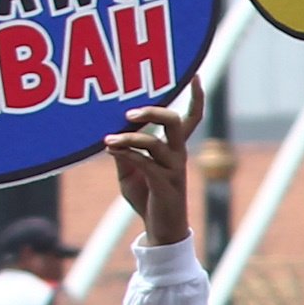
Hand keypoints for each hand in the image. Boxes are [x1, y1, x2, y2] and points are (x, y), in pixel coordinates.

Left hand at [107, 88, 200, 243]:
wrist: (160, 229)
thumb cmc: (147, 196)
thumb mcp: (129, 171)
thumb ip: (123, 152)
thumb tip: (109, 135)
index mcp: (174, 148)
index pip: (192, 117)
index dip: (196, 96)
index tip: (195, 75)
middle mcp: (179, 155)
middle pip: (174, 122)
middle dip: (152, 112)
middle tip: (128, 114)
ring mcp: (174, 170)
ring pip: (155, 142)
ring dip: (128, 138)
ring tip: (107, 141)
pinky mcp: (165, 185)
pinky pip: (144, 162)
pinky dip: (125, 154)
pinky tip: (110, 151)